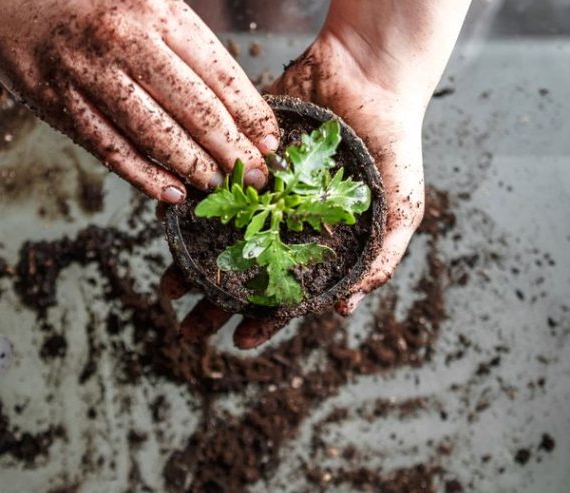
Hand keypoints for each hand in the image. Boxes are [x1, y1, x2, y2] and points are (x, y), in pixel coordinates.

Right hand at [0, 0, 279, 201]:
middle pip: (195, 109)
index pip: (220, 73)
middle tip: (258, 177)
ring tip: (221, 187)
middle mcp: (128, 44)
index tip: (271, 141)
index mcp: (159, 12)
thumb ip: (182, 37)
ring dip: (195, 167)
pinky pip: (110, 148)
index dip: (251, 114)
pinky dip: (144, 175)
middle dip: (234, 149)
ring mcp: (90, 76)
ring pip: (156, 134)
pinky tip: (171, 193)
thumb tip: (229, 94)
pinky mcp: (59, 103)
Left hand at [158, 0, 462, 348]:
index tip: (238, 342)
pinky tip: (167, 224)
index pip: (286, 293)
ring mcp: (258, 191)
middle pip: (243, 272)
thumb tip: (345, 309)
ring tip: (168, 285)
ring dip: (189, 262)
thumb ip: (381, 259)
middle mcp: (282, 222)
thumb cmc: (395, 143)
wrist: (371, 74)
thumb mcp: (402, 208)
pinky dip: (185, 204)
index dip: (263, 321)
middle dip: (213, 303)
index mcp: (317, 243)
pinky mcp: (240, 156)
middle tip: (187, 324)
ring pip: (216, 236)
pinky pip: (207, 184)